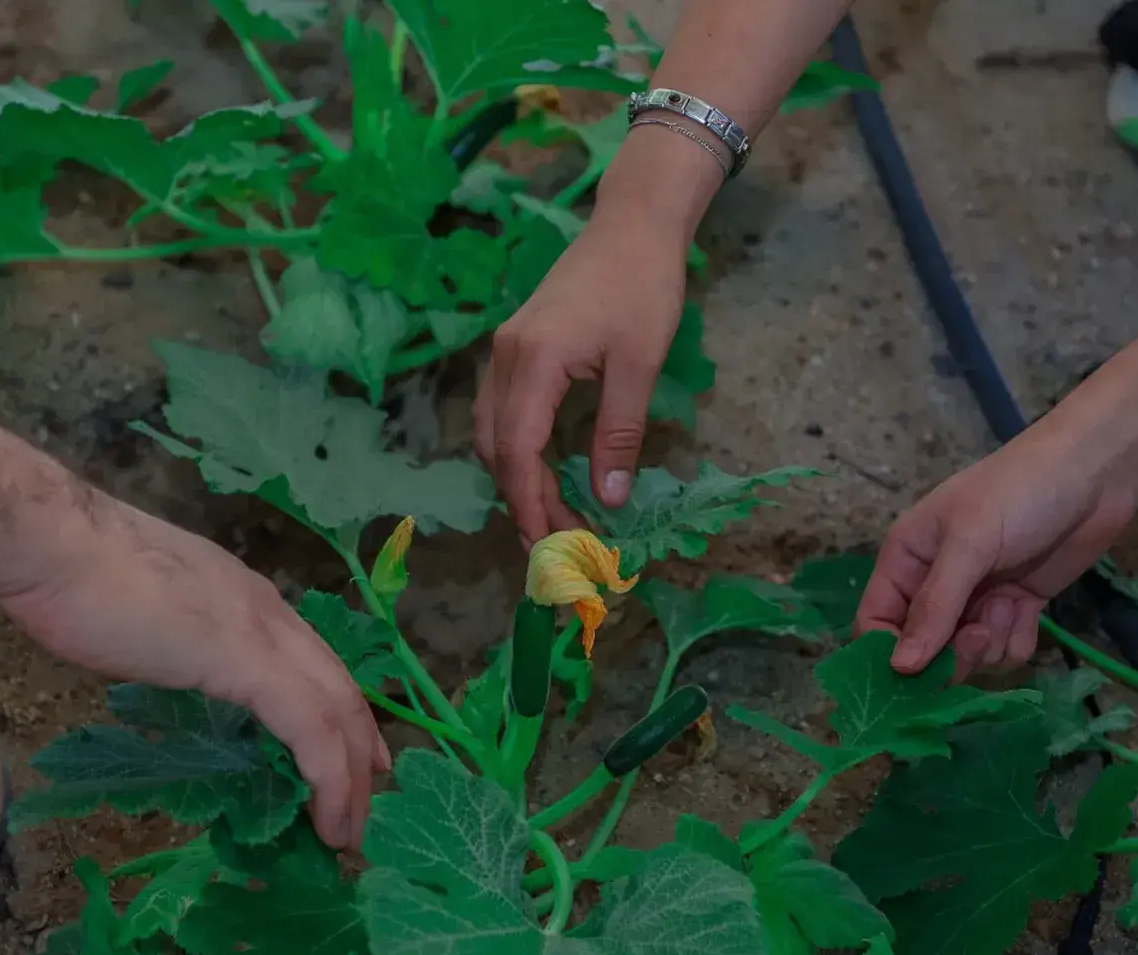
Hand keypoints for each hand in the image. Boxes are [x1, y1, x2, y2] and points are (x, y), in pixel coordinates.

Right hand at [0, 499, 387, 849]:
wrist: (53, 543)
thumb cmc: (76, 577)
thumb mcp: (148, 616)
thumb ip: (177, 642)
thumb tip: (175, 669)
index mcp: (247, 600)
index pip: (315, 662)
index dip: (339, 713)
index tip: (353, 759)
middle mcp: (269, 612)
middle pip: (340, 689)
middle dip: (358, 753)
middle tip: (361, 809)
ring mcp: (264, 633)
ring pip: (338, 711)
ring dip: (349, 779)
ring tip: (346, 833)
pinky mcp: (248, 662)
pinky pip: (310, 728)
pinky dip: (328, 777)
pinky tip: (325, 820)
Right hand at [475, 209, 688, 543]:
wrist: (632, 224)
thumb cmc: (643, 286)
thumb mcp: (640, 364)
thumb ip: (620, 433)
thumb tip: (608, 500)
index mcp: (534, 361)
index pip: (518, 453)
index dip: (531, 506)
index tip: (553, 547)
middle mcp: (506, 357)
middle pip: (497, 449)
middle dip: (522, 502)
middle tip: (555, 546)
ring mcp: (506, 349)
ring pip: (493, 432)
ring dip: (517, 478)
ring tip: (552, 518)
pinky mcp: (517, 345)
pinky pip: (503, 411)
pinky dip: (517, 450)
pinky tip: (547, 471)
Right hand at [857, 426, 1137, 674]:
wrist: (1094, 473)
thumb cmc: (1018, 495)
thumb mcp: (969, 544)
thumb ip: (935, 607)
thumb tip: (899, 668)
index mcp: (907, 559)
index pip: (876, 620)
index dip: (887, 652)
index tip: (912, 678)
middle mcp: (936, 583)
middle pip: (923, 648)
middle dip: (950, 652)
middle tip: (978, 634)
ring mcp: (978, 598)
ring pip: (967, 655)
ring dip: (988, 643)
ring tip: (1009, 607)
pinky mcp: (1017, 607)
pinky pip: (1005, 649)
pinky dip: (1017, 638)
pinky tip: (1029, 608)